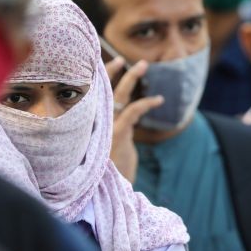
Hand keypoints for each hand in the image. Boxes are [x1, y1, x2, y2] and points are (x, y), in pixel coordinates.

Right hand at [105, 57, 162, 183]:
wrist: (107, 191)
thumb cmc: (112, 170)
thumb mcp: (112, 147)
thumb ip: (116, 130)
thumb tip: (126, 115)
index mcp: (92, 123)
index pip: (93, 95)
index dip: (99, 79)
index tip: (105, 64)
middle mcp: (95, 122)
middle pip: (101, 90)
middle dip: (111, 71)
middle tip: (122, 59)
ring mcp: (105, 126)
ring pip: (118, 94)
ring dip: (131, 78)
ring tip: (142, 65)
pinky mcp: (118, 133)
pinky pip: (133, 110)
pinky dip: (147, 103)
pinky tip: (159, 100)